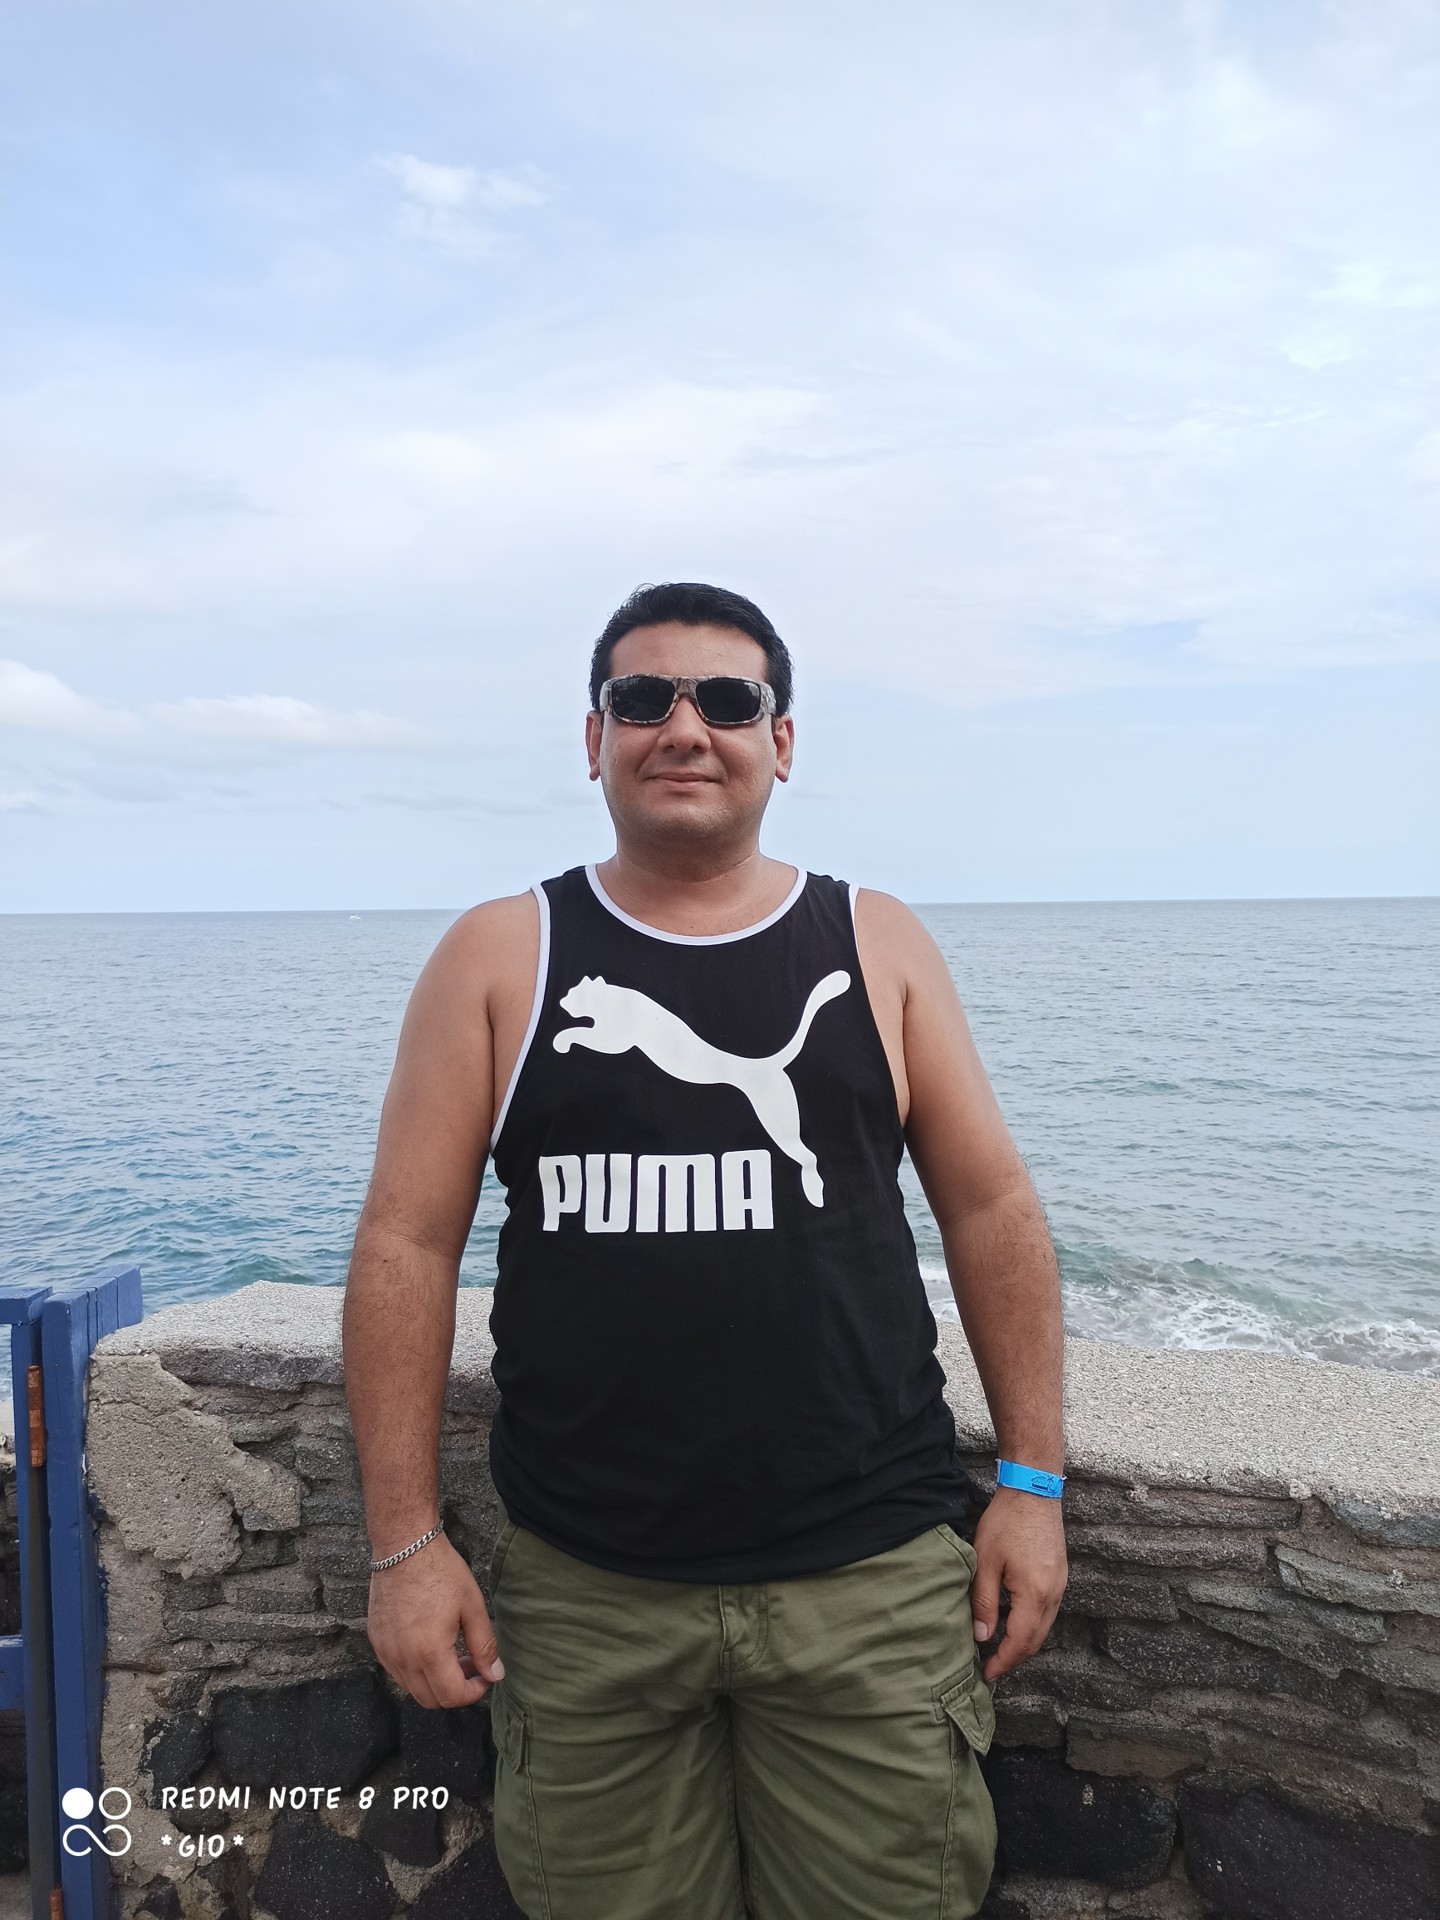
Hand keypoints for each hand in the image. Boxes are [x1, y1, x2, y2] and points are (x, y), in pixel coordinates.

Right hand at [366, 1534, 504, 1707]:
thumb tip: (496, 1675)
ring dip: (434, 1682)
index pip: (451, 1696)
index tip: (485, 1675)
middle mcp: (402, 1658)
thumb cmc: (441, 1571)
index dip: (473, 1693)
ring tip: (452, 1653)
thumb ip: (484, 1646)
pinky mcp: (376, 1641)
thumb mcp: (472, 1606)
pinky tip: (429, 1644)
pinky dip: (415, 1670)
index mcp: (429, 1652)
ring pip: (411, 1688)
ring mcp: (385, 1651)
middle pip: (430, 1700)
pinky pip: (396, 1671)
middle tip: (470, 1663)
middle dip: (454, 1690)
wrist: (404, 1546)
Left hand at [969, 1486, 1067, 1681]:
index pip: (1020, 1641)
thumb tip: (981, 1637)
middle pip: (1037, 1640)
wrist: (1033, 1490)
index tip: (987, 1673)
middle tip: (992, 1668)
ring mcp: (1060, 1584)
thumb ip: (984, 1602)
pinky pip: (1049, 1612)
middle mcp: (1054, 1594)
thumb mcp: (986, 1561)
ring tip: (1001, 1650)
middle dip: (1015, 1658)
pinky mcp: (1060, 1575)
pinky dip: (1033, 1625)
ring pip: (1045, 1627)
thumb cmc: (1006, 1522)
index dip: (1003, 1661)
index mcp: (1035, 1594)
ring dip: (1025, 1643)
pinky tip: (1016, 1624)